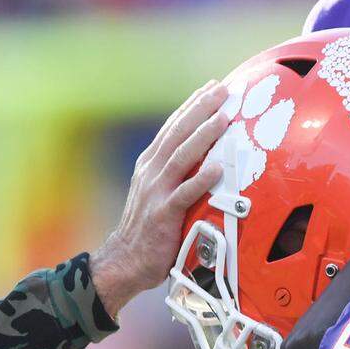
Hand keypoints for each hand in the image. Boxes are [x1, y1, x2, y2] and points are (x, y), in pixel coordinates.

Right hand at [90, 81, 228, 316]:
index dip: (192, 106)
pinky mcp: (163, 214)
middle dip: (201, 109)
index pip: (173, 128)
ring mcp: (156, 192)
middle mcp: (151, 172)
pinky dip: (200, 179)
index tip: (211, 88)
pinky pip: (184, 193)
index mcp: (150, 165)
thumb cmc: (148, 230)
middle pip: (178, 134)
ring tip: (224, 118)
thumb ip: (176, 174)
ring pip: (181, 156)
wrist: (125, 261)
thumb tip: (206, 157)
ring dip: (203, 135)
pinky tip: (217, 167)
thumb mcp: (158, 193)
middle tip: (223, 90)